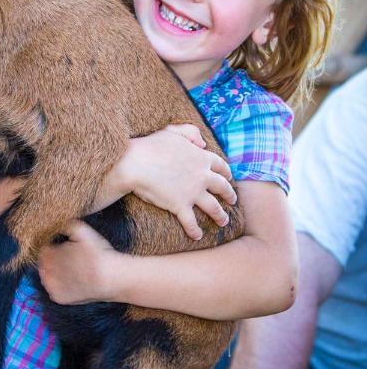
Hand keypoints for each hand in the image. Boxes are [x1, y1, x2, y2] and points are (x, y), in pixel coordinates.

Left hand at [38, 220, 120, 304]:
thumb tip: (55, 226)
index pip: (43, 248)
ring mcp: (51, 287)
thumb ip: (64, 225)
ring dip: (54, 271)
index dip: (53, 245)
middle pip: (44, 262)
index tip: (64, 245)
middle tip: (69, 257)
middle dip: (53, 258)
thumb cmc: (98, 253)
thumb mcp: (82, 229)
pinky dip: (59, 284)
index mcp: (48, 255)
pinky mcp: (58, 298)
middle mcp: (46, 272)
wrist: (111, 278)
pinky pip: (53, 288)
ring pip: (46, 276)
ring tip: (71, 268)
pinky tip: (72, 279)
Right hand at [115, 125, 235, 239]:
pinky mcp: (180, 206)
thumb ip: (190, 133)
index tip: (229, 178)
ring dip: (220, 216)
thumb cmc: (150, 146)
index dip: (226, 173)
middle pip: (222, 187)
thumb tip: (203, 143)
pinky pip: (191, 222)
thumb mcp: (172, 132)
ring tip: (223, 221)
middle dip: (230, 195)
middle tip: (233, 200)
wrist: (135, 163)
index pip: (220, 166)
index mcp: (201, 158)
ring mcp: (192, 193)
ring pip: (213, 207)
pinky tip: (197, 236)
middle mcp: (202, 176)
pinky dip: (194, 230)